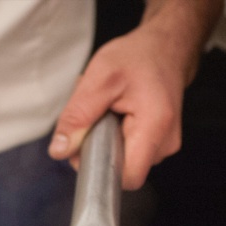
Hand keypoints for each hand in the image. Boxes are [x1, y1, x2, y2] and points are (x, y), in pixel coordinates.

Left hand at [48, 0, 222, 189]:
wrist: (165, 47)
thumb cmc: (137, 57)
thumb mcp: (99, 78)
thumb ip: (78, 117)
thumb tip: (60, 150)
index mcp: (154, 127)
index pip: (127, 178)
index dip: (100, 169)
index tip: (87, 145)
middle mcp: (165, 143)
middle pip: (121, 169)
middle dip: (99, 148)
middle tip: (96, 114)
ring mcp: (164, 145)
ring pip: (123, 160)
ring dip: (106, 139)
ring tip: (108, 109)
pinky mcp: (158, 143)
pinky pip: (129, 151)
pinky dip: (115, 135)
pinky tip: (116, 113)